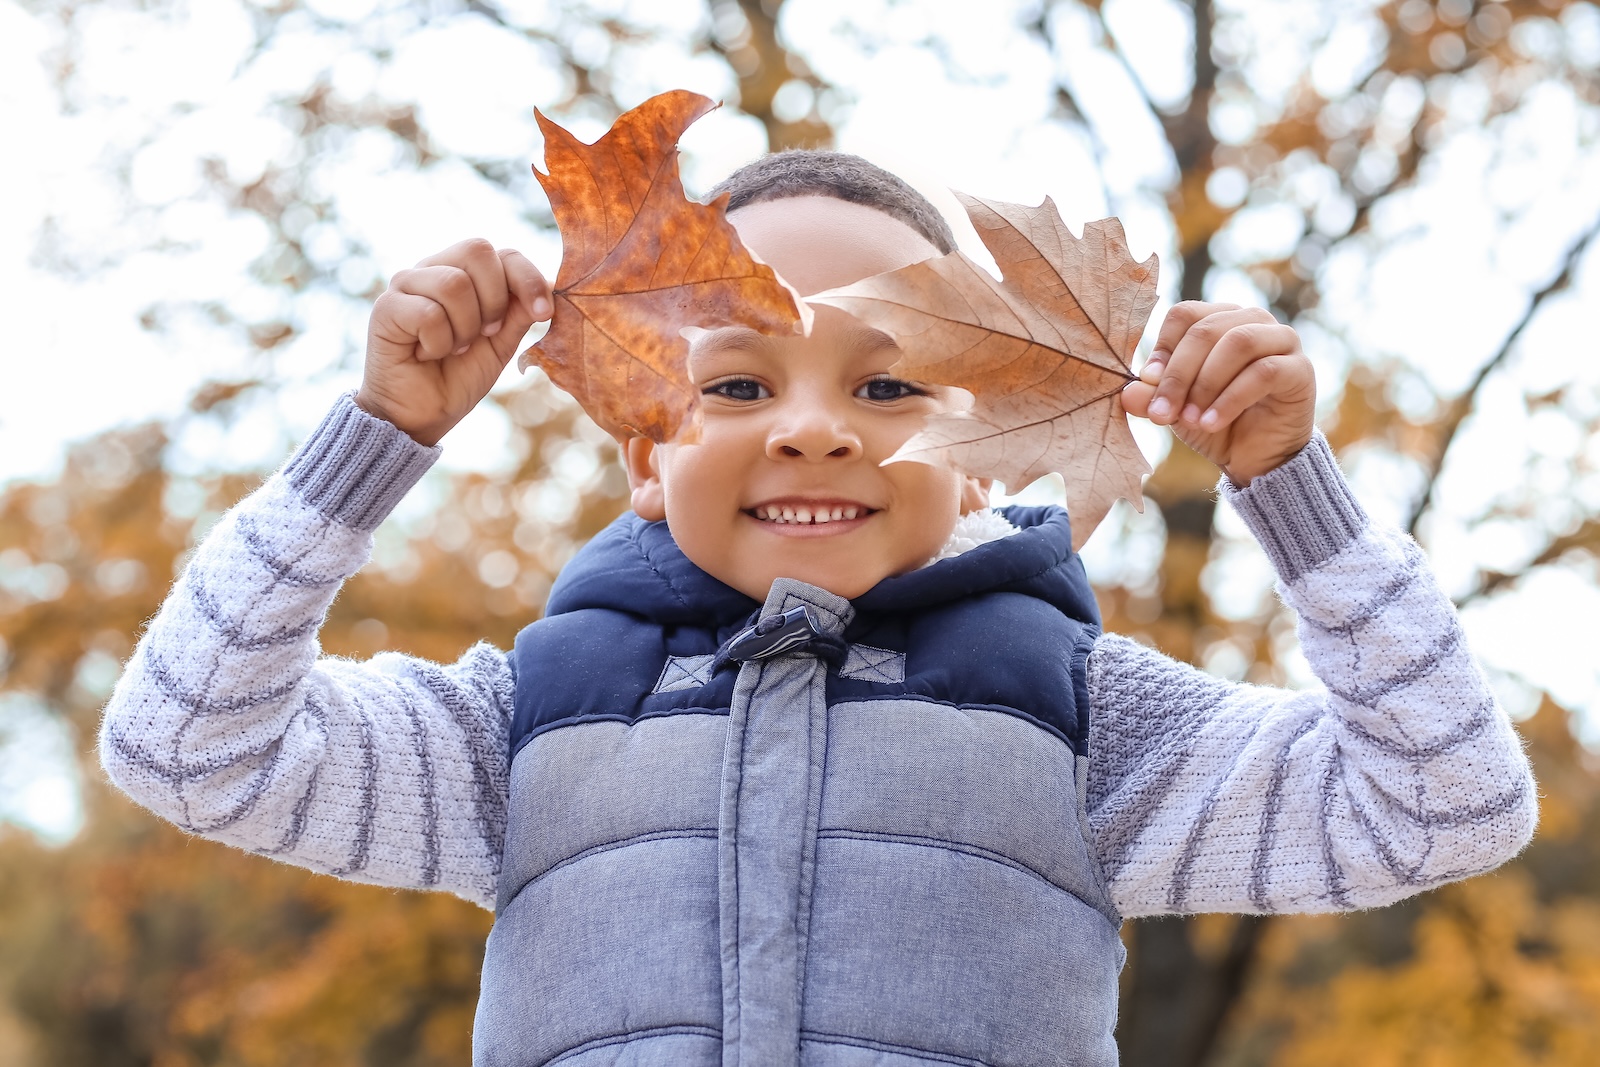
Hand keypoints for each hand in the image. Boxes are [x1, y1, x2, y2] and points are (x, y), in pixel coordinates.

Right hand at [356, 238, 552, 445]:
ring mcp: (406, 284)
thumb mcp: (502, 343)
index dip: (528, 278)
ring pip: (453, 283)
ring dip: (464, 328)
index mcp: (464, 274)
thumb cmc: (458, 376)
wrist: (421, 415)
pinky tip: (426, 354)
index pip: (502, 253)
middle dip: (494, 300)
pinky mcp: (386, 307)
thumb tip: (552, 285)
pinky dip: (438, 343)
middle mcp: (433, 270)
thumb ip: (520, 312)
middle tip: (486, 333)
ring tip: (453, 348)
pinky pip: (428, 313)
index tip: (544, 313)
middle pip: (477, 251)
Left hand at [1121, 301, 1315, 484]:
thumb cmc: (1213, 423)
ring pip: (1237, 343)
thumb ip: (1152, 397)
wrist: (1256, 458)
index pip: (1185, 314)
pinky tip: (1210, 423)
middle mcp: (1252, 321)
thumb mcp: (1175, 411)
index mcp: (1219, 320)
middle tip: (1161, 413)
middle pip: (1206, 330)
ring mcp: (1281, 340)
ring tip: (1188, 420)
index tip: (1147, 382)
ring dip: (1205, 384)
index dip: (1163, 347)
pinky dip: (1230, 399)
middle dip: (1178, 374)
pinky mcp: (1300, 368)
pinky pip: (1263, 372)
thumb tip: (1126, 392)